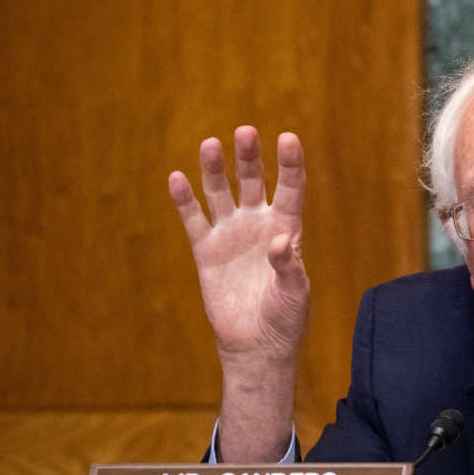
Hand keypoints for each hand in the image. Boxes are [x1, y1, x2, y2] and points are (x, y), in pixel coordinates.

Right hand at [168, 126, 309, 363]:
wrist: (256, 342)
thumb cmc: (286, 317)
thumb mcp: (296, 293)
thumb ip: (289, 266)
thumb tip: (280, 242)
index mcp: (288, 228)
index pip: (290, 188)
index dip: (290, 164)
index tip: (288, 138)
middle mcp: (258, 224)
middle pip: (253, 181)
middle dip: (249, 157)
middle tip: (244, 132)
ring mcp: (231, 234)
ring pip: (221, 193)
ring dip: (215, 169)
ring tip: (211, 144)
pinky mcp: (206, 250)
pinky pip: (193, 219)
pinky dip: (184, 200)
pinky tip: (177, 178)